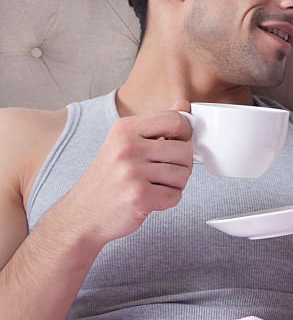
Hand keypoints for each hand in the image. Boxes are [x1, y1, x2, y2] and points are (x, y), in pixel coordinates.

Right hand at [59, 100, 193, 244]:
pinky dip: (167, 201)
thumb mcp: (124, 143)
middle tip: (161, 173)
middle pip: (185, 150)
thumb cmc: (106, 179)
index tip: (176, 144)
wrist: (80, 215)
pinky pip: (175, 196)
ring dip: (175, 185)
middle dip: (181, 165)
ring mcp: (132, 173)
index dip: (184, 134)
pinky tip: (149, 199)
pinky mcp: (139, 197)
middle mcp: (127, 148)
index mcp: (125, 129)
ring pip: (184, 174)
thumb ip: (156, 124)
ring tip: (153, 186)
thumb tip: (184, 104)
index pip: (176, 120)